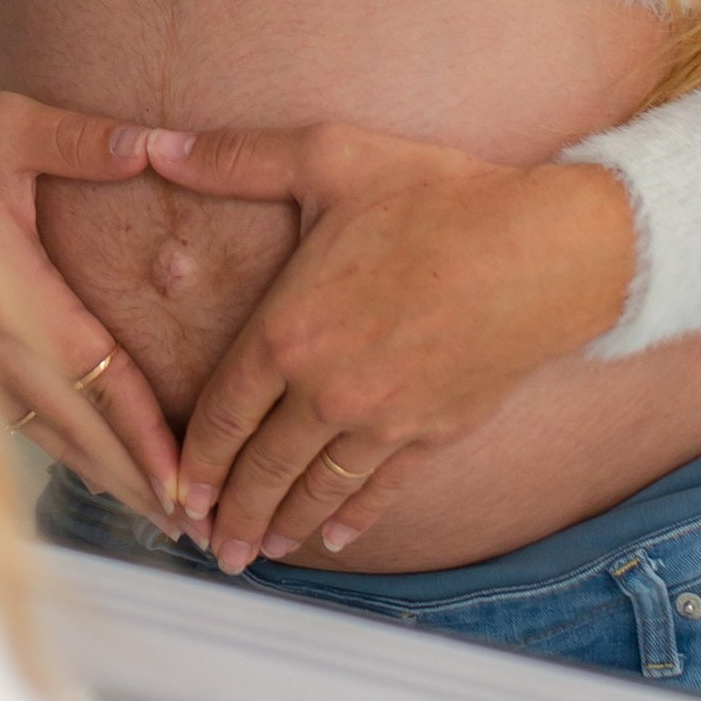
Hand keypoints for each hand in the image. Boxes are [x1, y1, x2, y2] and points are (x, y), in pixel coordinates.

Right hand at [0, 90, 184, 521]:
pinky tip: (100, 471)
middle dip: (135, 477)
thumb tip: (152, 146)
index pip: (89, 374)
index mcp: (5, 286)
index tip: (183, 477)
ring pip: (48, 433)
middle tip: (196, 526)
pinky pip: (21, 418)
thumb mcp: (4, 125)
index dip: (139, 430)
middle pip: (75, 425)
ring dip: (106, 475)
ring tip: (162, 514)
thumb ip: (78, 141)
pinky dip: (67, 449)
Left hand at [146, 123, 635, 572]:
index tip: (177, 492)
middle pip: (263, 467)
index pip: (223, 412)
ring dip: (282, 526)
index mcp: (288, 330)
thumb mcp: (328, 157)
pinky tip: (334, 538)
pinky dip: (353, 518)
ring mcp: (383, 419)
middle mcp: (327, 390)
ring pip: (317, 488)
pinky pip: (381, 488)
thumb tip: (158, 147)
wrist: (542, 250)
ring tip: (256, 554)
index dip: (195, 459)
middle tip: (209, 549)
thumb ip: (237, 158)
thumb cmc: (435, 196)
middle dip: (231, 513)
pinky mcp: (433, 431)